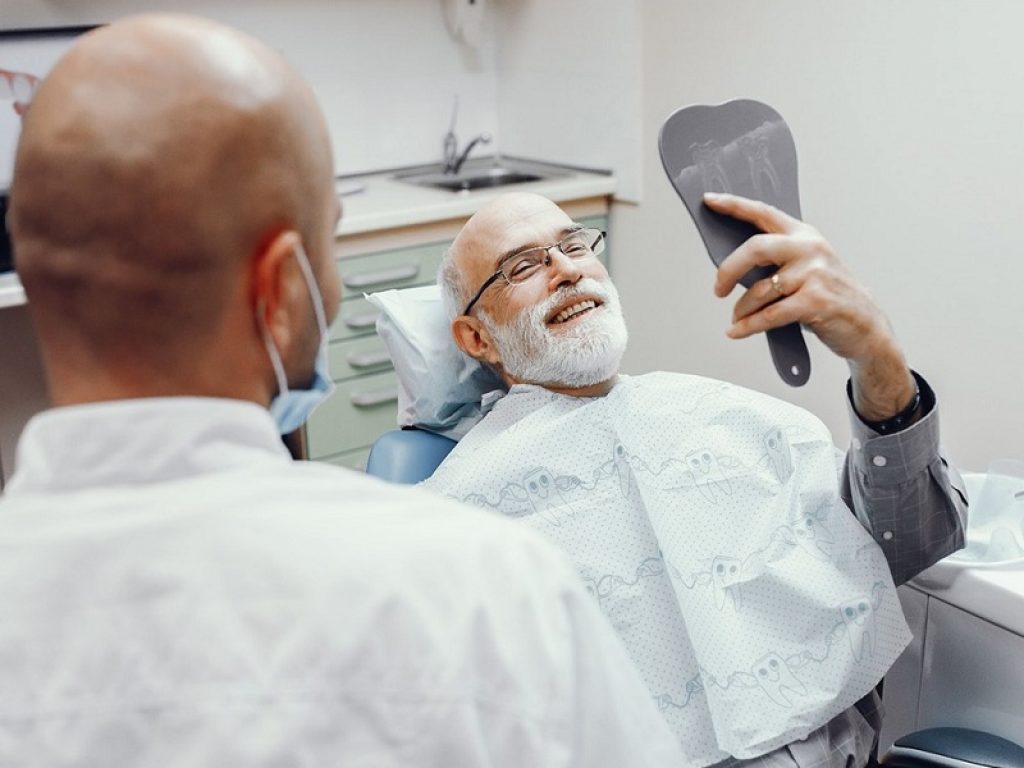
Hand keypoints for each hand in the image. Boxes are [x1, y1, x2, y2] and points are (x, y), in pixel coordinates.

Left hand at [703, 192, 915, 420]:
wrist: (866, 326)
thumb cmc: (831, 296)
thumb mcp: (809, 267)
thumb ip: (778, 260)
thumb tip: (733, 266)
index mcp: (805, 235)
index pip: (764, 213)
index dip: (734, 205)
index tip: (710, 200)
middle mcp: (810, 249)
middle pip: (755, 248)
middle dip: (728, 269)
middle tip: (717, 288)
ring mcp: (814, 274)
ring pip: (760, 290)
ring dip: (741, 309)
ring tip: (737, 318)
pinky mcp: (815, 301)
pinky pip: (769, 315)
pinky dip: (748, 326)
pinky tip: (736, 331)